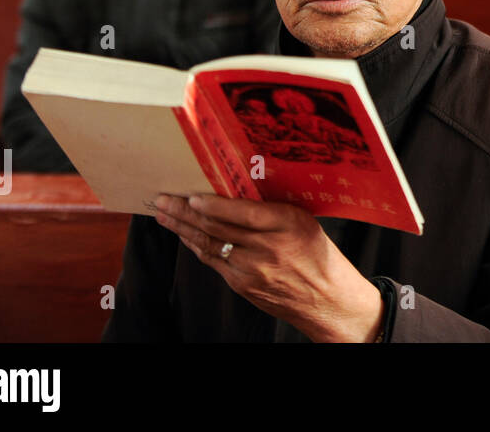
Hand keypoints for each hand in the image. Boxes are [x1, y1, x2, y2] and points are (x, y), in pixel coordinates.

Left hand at [154, 193, 383, 341]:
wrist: (326, 298)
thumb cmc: (317, 254)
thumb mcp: (302, 221)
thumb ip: (271, 209)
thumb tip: (233, 191)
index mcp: (287, 224)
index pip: (244, 213)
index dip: (214, 205)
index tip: (191, 195)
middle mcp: (268, 248)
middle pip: (218, 227)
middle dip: (185, 212)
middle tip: (163, 199)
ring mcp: (252, 270)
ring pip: (209, 244)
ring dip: (182, 228)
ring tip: (163, 214)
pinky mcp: (242, 285)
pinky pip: (213, 261)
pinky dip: (196, 246)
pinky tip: (184, 236)